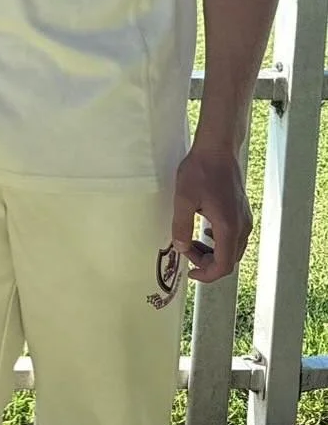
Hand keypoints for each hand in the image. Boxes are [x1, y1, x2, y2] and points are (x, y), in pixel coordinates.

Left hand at [170, 145, 251, 283]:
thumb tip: (180, 248)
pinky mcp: (241, 211)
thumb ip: (181, 226)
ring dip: (213, 252)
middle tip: (186, 254)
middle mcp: (242, 226)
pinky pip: (234, 236)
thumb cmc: (200, 171)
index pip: (224, 265)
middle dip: (208, 263)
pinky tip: (203, 231)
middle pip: (230, 259)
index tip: (191, 273)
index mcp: (228, 227)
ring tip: (191, 242)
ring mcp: (244, 218)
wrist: (218, 149)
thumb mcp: (183, 198)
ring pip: (233, 248)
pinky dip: (219, 241)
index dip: (208, 274)